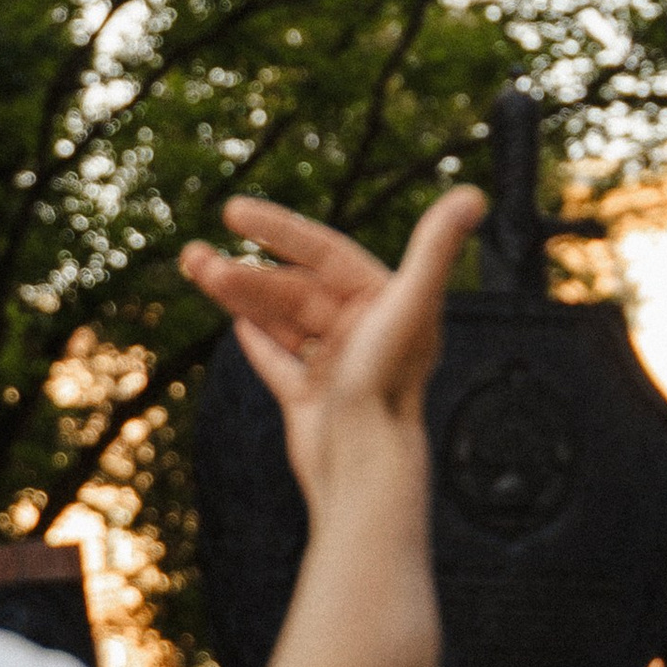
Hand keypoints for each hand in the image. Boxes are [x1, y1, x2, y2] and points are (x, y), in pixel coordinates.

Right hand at [180, 188, 484, 498]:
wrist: (363, 471)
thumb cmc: (386, 387)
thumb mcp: (408, 307)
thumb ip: (436, 250)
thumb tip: (474, 196)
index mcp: (385, 305)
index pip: (324, 254)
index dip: (279, 231)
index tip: (233, 212)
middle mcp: (364, 334)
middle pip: (293, 290)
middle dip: (243, 273)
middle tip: (193, 258)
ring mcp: (337, 370)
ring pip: (281, 323)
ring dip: (239, 299)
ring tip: (197, 277)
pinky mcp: (315, 405)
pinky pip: (283, 366)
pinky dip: (262, 345)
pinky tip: (237, 326)